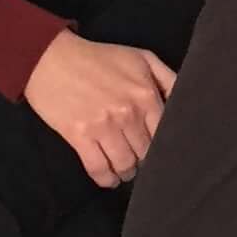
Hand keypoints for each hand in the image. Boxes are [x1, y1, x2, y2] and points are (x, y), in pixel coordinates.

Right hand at [24, 31, 175, 186]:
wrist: (51, 58)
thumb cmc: (99, 57)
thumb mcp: (142, 58)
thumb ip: (168, 78)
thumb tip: (185, 102)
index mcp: (147, 95)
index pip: (166, 133)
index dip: (165, 145)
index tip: (163, 152)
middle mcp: (129, 114)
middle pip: (147, 152)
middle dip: (146, 160)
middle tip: (142, 162)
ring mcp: (104, 127)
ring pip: (125, 164)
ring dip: (127, 172)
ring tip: (126, 171)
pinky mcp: (80, 136)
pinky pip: (98, 168)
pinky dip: (106, 179)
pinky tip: (109, 179)